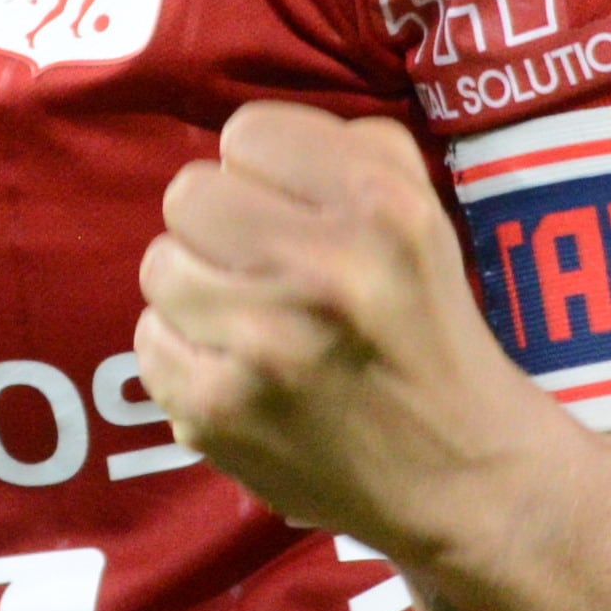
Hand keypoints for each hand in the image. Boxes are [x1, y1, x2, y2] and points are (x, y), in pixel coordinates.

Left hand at [133, 102, 549, 551]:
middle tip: (256, 263)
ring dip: (197, 289)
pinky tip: (236, 369)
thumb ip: (349, 148)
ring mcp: (261, 347)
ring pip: (160, 267)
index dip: (264, 169)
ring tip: (247, 318)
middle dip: (219, 225)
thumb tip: (250, 145)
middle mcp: (320, 271)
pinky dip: (185, 353)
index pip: (248, 134)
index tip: (288, 206)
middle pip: (188, 195)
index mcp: (379, 208)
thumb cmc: (432, 329)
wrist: (460, 476)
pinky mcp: (218, 412)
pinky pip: (150, 343)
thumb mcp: (425, 214)